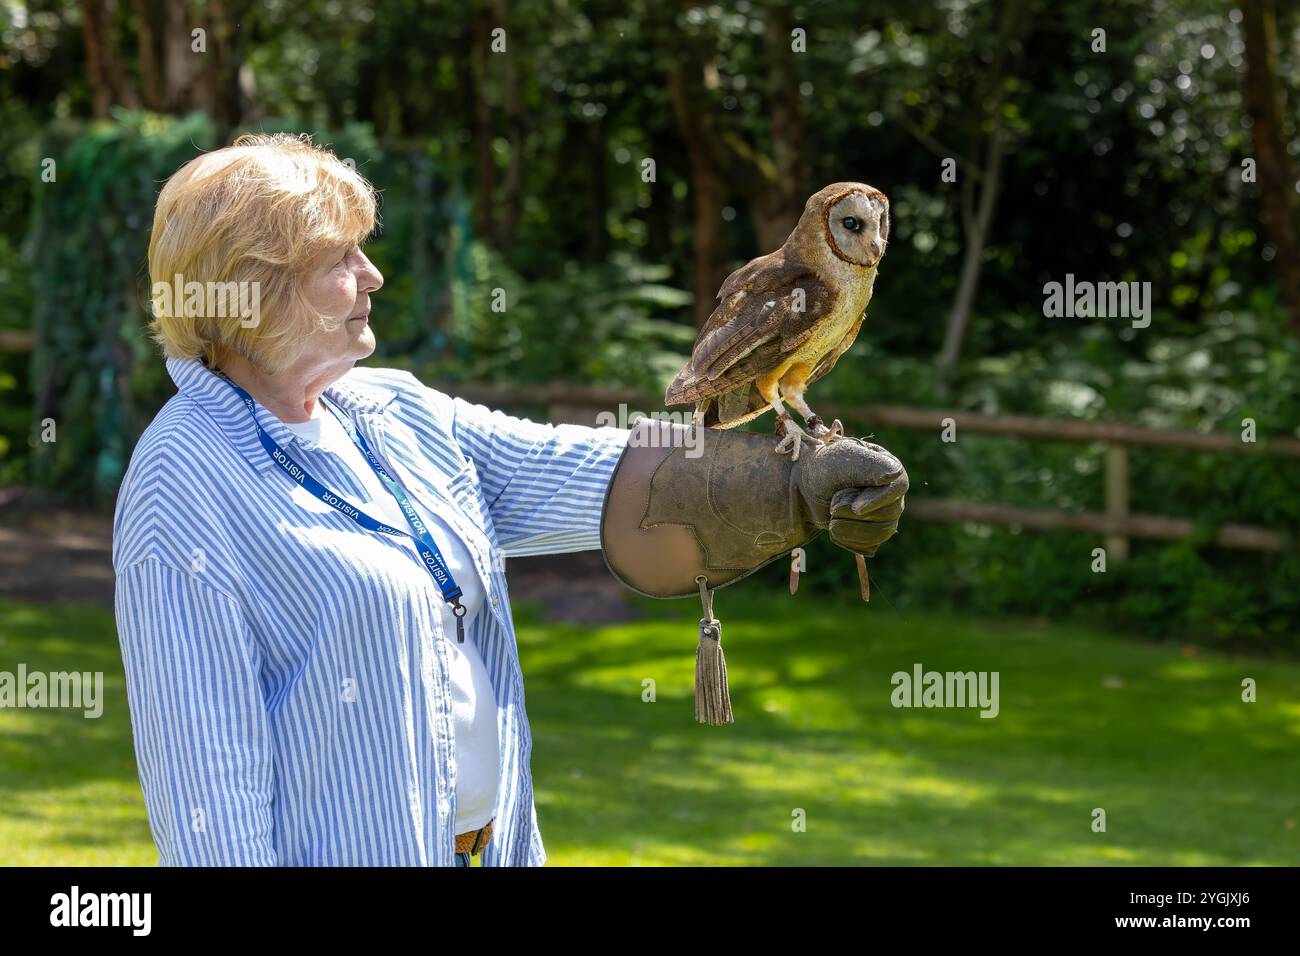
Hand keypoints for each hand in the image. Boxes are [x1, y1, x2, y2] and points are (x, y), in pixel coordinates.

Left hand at [793, 437, 907, 556]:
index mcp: (889, 467)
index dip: (878, 501)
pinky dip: (848, 539)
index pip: (899, 487)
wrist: (804, 488)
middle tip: (832, 506)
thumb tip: (897, 474)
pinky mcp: (873, 531)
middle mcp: (892, 492)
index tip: (856, 508)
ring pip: (881, 532)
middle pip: (889, 514)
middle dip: (854, 513)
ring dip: (850, 527)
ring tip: (832, 516)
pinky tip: (835, 528)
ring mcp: (885, 513)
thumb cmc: (824, 468)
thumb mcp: (843, 459)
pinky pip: (870, 544)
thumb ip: (869, 465)